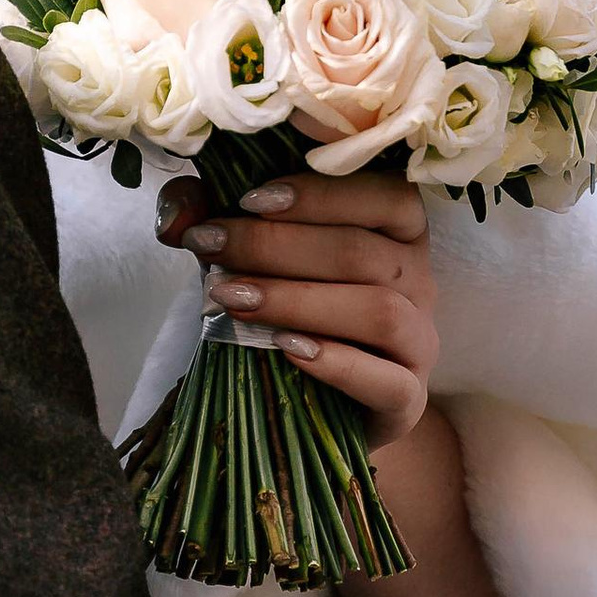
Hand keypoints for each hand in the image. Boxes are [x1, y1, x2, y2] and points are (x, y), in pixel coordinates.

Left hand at [156, 171, 436, 456]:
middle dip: (278, 247)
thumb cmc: (291, 309)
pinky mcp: (408, 400)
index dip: (320, 194)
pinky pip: (389, 382)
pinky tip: (286, 350)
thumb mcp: (251, 254)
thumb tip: (176, 216)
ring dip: (299, 300)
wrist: (320, 402)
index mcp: (398, 232)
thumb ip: (210, 215)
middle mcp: (420, 282)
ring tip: (233, 299)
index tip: (248, 200)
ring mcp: (420, 343)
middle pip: (362, 252)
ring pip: (380, 311)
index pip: (387, 195)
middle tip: (211, 247)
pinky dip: (338, 364)